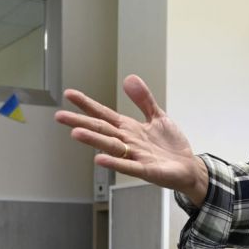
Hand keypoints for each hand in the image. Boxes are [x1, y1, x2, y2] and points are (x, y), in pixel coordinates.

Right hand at [56, 75, 210, 205]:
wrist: (188, 168)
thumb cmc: (170, 146)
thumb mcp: (158, 116)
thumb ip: (143, 99)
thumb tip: (130, 79)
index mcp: (129, 128)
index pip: (104, 114)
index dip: (87, 104)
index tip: (69, 95)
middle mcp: (128, 142)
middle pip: (101, 129)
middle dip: (80, 122)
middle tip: (60, 116)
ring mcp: (135, 156)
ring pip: (110, 146)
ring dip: (93, 140)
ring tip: (75, 133)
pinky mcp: (146, 170)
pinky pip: (128, 166)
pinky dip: (115, 163)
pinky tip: (100, 159)